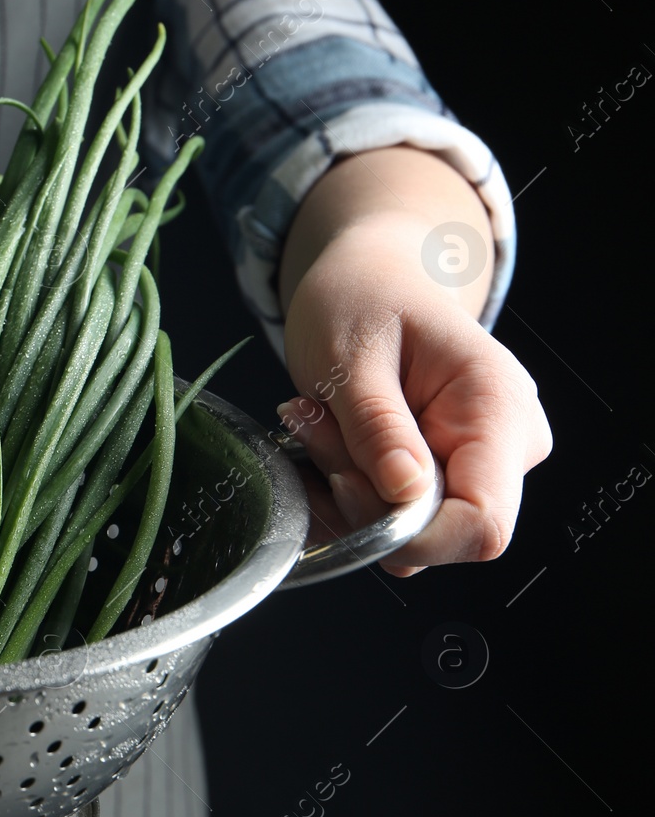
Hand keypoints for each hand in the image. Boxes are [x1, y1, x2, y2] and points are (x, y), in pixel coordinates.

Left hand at [277, 147, 552, 574]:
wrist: (368, 279)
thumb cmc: (362, 299)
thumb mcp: (351, 355)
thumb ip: (377, 426)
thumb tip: (406, 496)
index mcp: (498, 409)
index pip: (482, 523)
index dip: (411, 532)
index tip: (343, 481)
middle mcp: (505, 447)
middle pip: (442, 535)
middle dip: (361, 501)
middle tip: (312, 427)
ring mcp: (477, 466)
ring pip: (409, 536)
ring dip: (344, 495)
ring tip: (317, 421)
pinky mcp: (442, 480)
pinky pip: (391, 525)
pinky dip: (343, 498)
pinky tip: (324, 444)